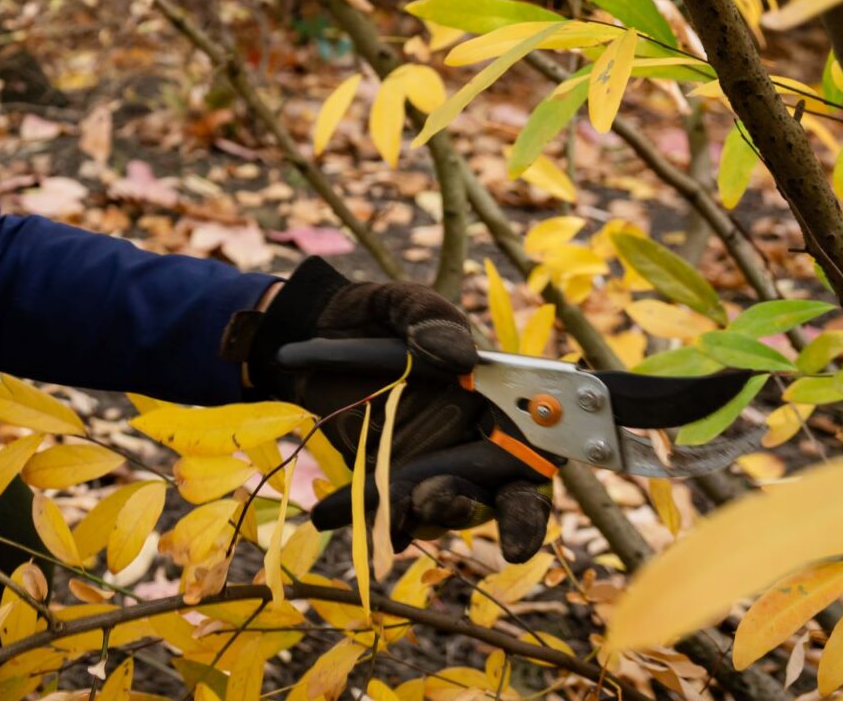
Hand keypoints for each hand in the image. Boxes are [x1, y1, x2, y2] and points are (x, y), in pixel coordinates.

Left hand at [239, 258, 551, 562]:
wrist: (309, 329)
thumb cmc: (372, 314)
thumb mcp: (399, 302)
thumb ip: (428, 317)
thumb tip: (462, 356)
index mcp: (496, 401)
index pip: (532, 463)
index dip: (528, 509)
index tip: (516, 539)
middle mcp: (471, 443)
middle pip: (491, 501)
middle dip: (467, 510)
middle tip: (430, 499)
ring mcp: (428, 465)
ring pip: (439, 511)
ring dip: (417, 515)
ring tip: (385, 502)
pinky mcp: (384, 479)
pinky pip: (385, 511)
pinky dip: (368, 517)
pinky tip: (333, 513)